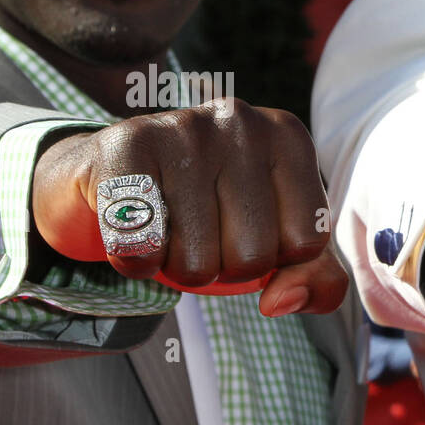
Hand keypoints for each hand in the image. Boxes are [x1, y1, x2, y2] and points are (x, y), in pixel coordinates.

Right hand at [31, 99, 347, 316]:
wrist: (110, 174)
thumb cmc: (210, 211)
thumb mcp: (278, 241)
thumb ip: (314, 280)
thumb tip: (279, 302)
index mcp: (289, 139)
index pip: (308, 243)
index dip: (275, 257)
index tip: (249, 229)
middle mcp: (242, 122)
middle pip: (254, 256)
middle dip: (225, 266)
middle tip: (202, 233)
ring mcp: (183, 127)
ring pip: (197, 260)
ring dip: (178, 266)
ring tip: (169, 230)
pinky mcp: (126, 144)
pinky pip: (141, 246)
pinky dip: (136, 261)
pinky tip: (135, 234)